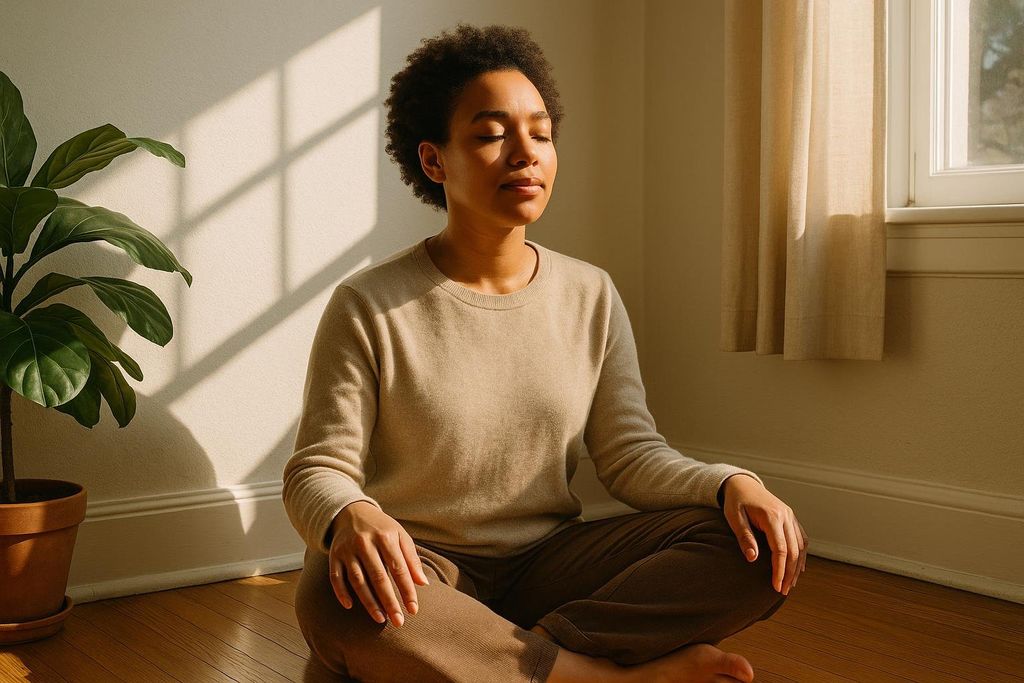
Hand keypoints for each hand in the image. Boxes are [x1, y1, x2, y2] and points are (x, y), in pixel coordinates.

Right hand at [328, 500, 430, 625]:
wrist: (352, 512)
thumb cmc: (382, 528)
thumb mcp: (400, 536)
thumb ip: (411, 559)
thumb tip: (423, 584)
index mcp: (385, 537)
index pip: (399, 568)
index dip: (406, 590)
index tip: (413, 609)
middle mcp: (365, 543)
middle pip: (378, 577)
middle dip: (389, 602)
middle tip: (398, 622)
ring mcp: (347, 550)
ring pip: (357, 580)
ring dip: (368, 602)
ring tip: (380, 618)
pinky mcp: (333, 555)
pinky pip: (336, 578)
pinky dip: (342, 593)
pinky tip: (351, 606)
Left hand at [720, 474, 807, 594]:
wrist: (742, 483)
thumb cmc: (736, 501)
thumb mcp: (734, 518)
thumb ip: (744, 537)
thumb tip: (753, 559)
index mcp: (772, 516)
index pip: (780, 549)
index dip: (779, 570)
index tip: (776, 586)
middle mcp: (785, 516)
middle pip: (793, 550)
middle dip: (789, 573)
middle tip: (783, 591)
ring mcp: (790, 516)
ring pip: (800, 546)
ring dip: (797, 566)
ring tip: (790, 584)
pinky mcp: (790, 518)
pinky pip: (800, 538)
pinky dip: (801, 554)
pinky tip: (798, 568)